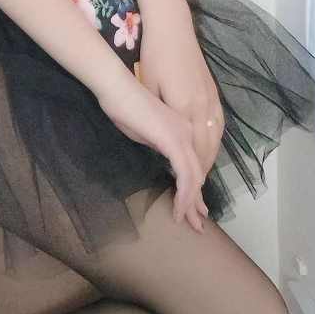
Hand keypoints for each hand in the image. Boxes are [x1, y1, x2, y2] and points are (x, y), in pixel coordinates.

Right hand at [95, 76, 210, 233]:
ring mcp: (184, 137)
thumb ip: (157, 145)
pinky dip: (183, 196)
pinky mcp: (174, 142)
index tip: (194, 209)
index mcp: (182, 130)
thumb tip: (161, 156)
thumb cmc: (123, 107)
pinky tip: (179, 210)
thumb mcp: (143, 133)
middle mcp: (188, 134)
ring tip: (188, 223)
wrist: (117, 88)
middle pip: (197, 174)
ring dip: (191, 204)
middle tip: (197, 225)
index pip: (192, 166)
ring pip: (194, 178)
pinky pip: (184, 175)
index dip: (194, 190)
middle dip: (197, 202)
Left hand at [137, 20, 224, 180]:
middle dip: (203, 171)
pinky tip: (208, 147)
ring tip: (202, 175)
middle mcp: (205, 106)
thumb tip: (160, 141)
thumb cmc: (155, 56)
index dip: (191, 173)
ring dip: (210, 156)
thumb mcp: (149, 88)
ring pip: (216, 137)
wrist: (172, 27)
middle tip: (195, 192)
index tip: (186, 190)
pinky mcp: (213, 91)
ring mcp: (212, 98)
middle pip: (208, 148)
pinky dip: (214, 140)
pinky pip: (219, 124)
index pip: (193, 150)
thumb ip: (158, 116)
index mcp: (187, 108)